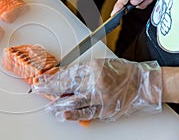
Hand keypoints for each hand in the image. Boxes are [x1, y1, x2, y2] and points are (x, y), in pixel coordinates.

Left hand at [32, 58, 161, 121]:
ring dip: (57, 104)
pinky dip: (73, 115)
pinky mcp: (104, 110)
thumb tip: (59, 75)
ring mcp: (100, 98)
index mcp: (92, 68)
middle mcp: (95, 83)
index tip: (41, 80)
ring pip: (73, 102)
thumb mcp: (97, 63)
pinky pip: (86, 114)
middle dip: (49, 89)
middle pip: (66, 87)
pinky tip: (63, 115)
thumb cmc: (119, 71)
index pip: (66, 74)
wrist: (140, 83)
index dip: (51, 78)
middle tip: (37, 90)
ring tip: (47, 106)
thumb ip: (78, 70)